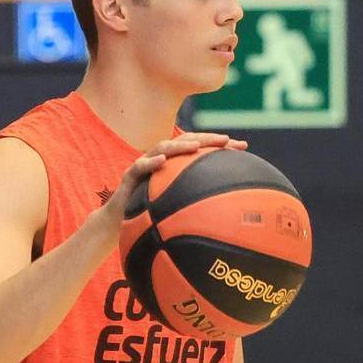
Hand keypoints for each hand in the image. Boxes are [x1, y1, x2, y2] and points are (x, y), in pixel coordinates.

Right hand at [95, 133, 247, 228]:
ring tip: (196, 146)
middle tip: (226, 140)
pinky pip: (139, 167)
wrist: (118, 224)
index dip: (220, 146)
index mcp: (175, 165)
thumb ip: (198, 207)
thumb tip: (229, 219)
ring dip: (180, 146)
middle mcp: (161, 159)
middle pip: (185, 142)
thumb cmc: (150, 217)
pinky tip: (162, 160)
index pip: (200, 149)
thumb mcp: (178, 210)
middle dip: (206, 138)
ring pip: (162, 147)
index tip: (244, 147)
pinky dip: (151, 162)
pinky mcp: (129, 176)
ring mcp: (145, 165)